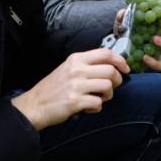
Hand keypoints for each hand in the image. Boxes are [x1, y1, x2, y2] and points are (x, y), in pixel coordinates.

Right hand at [10, 48, 127, 129]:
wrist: (35, 104)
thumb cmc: (54, 87)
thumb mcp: (69, 68)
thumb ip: (87, 65)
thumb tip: (112, 66)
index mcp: (76, 59)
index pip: (105, 53)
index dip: (120, 60)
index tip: (125, 69)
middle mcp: (77, 69)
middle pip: (111, 70)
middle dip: (117, 81)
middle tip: (110, 88)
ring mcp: (76, 85)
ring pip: (108, 86)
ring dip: (108, 95)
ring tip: (98, 98)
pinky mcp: (75, 101)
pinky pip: (98, 103)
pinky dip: (97, 108)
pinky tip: (87, 108)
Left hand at [112, 9, 160, 70]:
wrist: (120, 48)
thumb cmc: (126, 29)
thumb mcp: (123, 21)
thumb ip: (124, 16)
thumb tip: (123, 13)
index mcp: (159, 19)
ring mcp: (160, 47)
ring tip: (155, 39)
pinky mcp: (154, 60)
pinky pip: (159, 64)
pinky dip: (153, 62)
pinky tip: (145, 57)